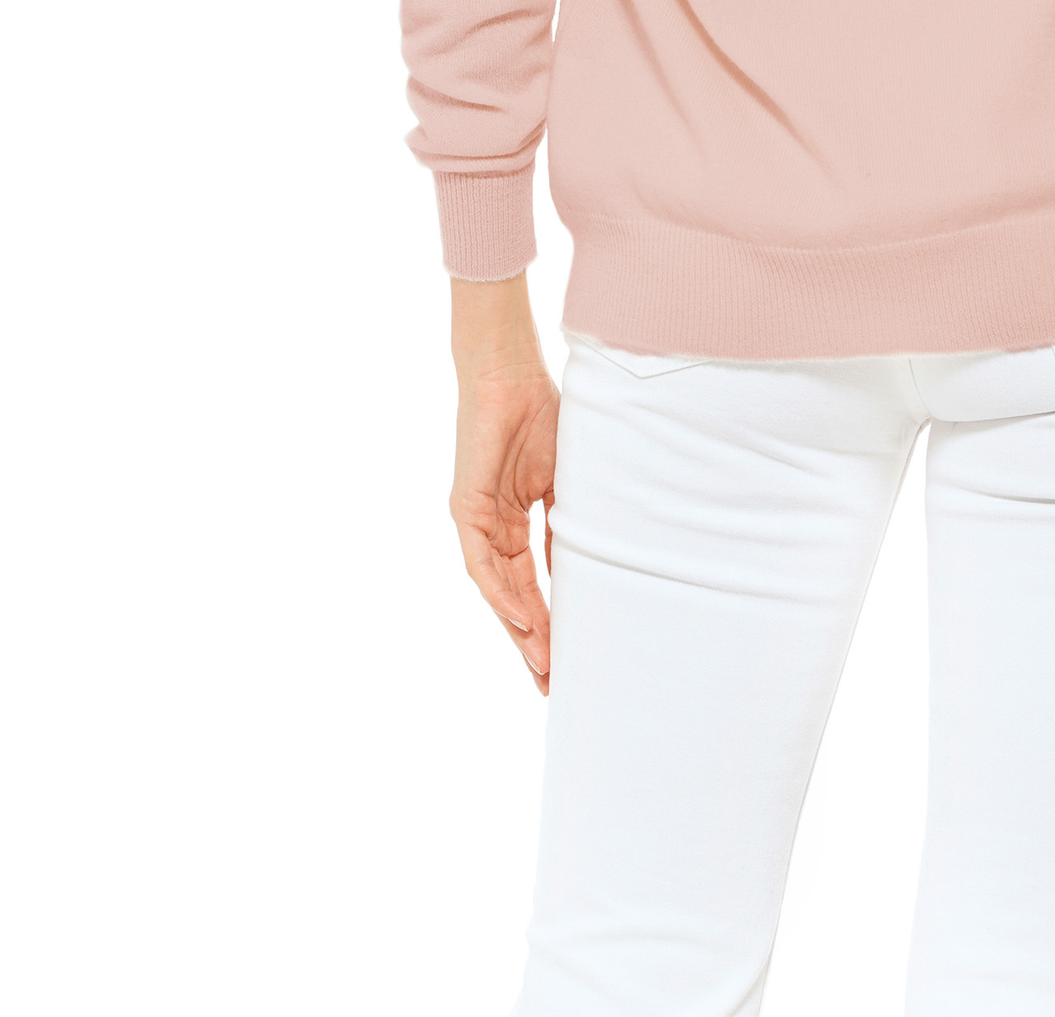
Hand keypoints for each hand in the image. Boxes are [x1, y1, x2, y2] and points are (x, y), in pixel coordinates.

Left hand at [449, 273, 555, 692]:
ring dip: (518, 628)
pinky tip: (520, 620)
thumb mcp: (566, 479)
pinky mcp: (465, 509)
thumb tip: (589, 564)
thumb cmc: (541, 414)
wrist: (510, 373)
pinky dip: (501, 593)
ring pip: (498, 589)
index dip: (550, 620)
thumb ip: (569, 521)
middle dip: (533, 641)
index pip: (534, 583)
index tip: (569, 657)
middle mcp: (492, 528)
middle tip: (552, 682)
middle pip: (513, 597)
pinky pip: (482, 562)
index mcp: (515, 520)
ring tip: (542, 664)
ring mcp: (477, 521)